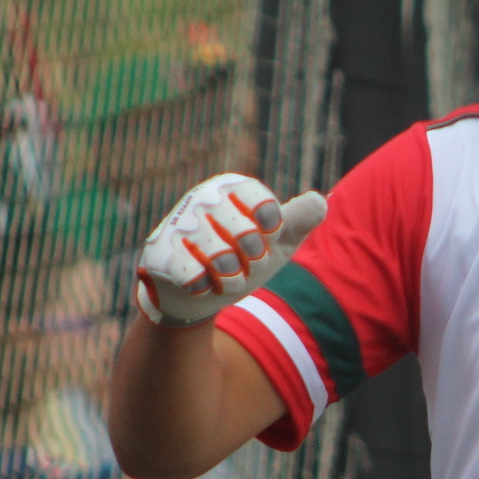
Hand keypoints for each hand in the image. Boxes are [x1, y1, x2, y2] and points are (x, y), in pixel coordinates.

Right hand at [133, 173, 326, 326]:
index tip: (267, 237)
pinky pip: (192, 276)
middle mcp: (204, 198)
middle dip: (253, 260)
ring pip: (220, 259)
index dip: (270, 231)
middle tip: (244, 261)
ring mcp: (179, 224)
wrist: (198, 291)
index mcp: (233, 187)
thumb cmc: (242, 258)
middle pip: (246, 234)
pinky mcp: (159, 252)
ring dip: (230, 279)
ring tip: (224, 275)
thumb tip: (319, 202)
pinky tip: (199, 281)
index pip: (264, 205)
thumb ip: (299, 221)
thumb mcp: (276, 241)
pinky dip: (203, 287)